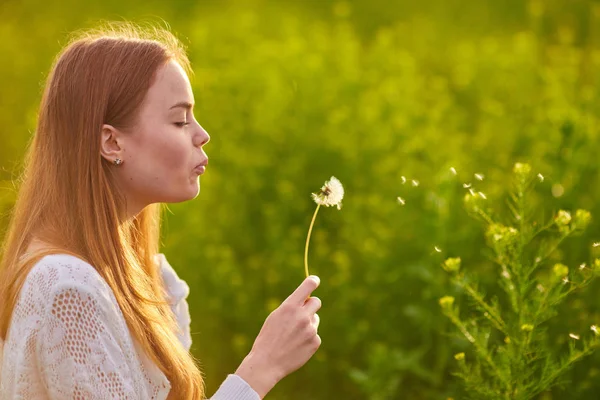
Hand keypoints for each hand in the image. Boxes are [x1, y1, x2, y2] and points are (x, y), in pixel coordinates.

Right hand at [235, 276, 321, 397]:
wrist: (267, 363)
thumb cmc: (268, 338)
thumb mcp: (275, 317)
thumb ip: (291, 307)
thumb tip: (306, 301)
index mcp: (290, 306)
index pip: (308, 286)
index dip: (313, 281)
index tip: (315, 280)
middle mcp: (302, 316)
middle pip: (316, 302)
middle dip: (310, 305)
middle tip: (303, 312)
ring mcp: (310, 329)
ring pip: (315, 319)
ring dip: (308, 323)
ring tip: (293, 335)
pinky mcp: (315, 342)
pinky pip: (315, 334)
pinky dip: (308, 338)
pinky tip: (296, 345)